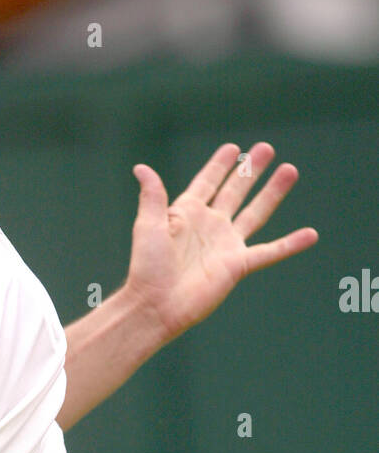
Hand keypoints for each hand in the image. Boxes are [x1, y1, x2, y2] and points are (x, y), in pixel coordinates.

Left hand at [126, 142, 317, 341]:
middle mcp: (209, 226)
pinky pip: (270, 252)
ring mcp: (226, 245)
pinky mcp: (238, 265)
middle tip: (265, 148)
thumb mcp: (149, 225)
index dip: (219, 166)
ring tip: (289, 170)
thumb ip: (153, 196)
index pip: (207, 182)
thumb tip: (141, 168)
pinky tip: (311, 234)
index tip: (233, 148)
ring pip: (256, 213)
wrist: (157, 305)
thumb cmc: (147, 267)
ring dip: (272, 193)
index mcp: (186, 213)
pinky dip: (291, 244)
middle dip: (250, 170)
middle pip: (235, 191)